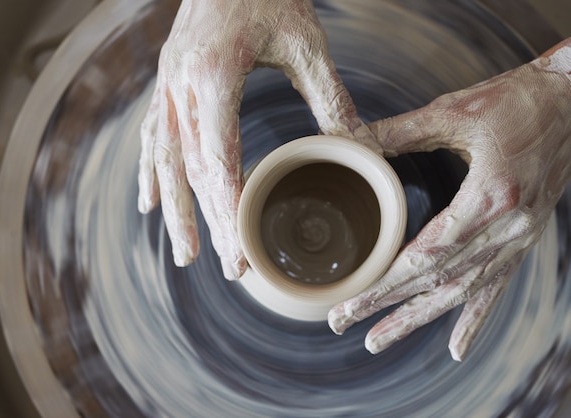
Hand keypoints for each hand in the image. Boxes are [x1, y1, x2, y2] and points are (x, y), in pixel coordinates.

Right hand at [138, 0, 376, 278]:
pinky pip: (152, 137)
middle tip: (224, 266)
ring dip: (173, 210)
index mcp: (214, 77)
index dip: (227, 212)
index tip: (240, 251)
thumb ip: (331, 99)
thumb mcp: (306, 43)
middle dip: (205, 222)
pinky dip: (151, 174)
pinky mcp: (164, 82)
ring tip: (184, 252)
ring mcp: (166, 84)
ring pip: (163, 160)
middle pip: (188, 170)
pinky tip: (150, 202)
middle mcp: (180, 86)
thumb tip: (363, 149)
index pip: (217, 161)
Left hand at [328, 39, 570, 360]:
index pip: (425, 255)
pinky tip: (456, 349)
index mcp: (490, 197)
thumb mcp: (454, 111)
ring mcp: (520, 238)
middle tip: (344, 323)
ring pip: (463, 293)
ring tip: (380, 339)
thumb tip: (348, 139)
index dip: (384, 283)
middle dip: (388, 307)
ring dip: (419, 319)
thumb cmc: (516, 100)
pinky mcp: (525, 238)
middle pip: (438, 281)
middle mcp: (508, 228)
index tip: (349, 302)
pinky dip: (475, 320)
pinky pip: (497, 287)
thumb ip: (397, 131)